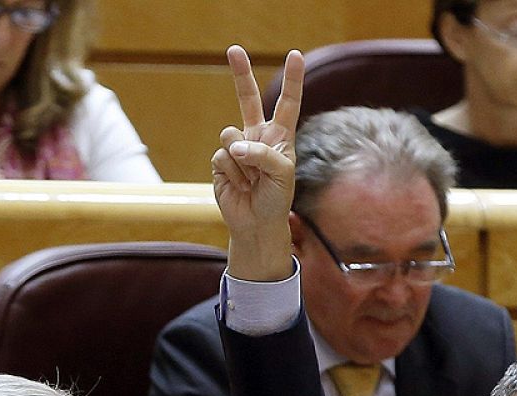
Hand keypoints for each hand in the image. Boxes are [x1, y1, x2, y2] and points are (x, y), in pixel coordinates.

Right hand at [213, 46, 303, 281]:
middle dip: (240, 74)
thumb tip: (235, 146)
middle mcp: (257, 137)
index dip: (292, 79)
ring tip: (251, 180)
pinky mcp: (220, 162)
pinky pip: (221, 157)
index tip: (295, 55)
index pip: (288, 103)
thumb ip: (263, 155)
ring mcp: (237, 148)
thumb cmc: (276, 199)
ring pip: (230, 135)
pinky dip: (231, 173)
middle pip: (247, 99)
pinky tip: (239, 186)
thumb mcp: (282, 175)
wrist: (255, 224)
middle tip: (233, 50)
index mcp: (280, 136)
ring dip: (242, 161)